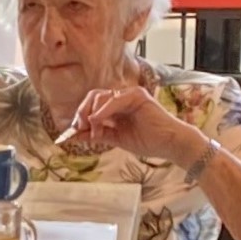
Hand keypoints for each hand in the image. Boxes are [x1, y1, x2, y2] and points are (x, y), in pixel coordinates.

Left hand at [63, 86, 205, 168]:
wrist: (170, 145)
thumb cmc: (148, 142)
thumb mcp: (116, 139)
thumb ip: (97, 135)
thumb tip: (74, 136)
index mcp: (117, 106)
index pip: (92, 104)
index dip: (81, 116)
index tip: (71, 132)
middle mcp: (122, 97)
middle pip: (93, 97)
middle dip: (82, 112)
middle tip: (77, 128)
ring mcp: (130, 94)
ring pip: (101, 97)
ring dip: (92, 114)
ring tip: (93, 131)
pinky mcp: (138, 96)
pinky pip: (114, 100)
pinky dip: (103, 111)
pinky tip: (97, 122)